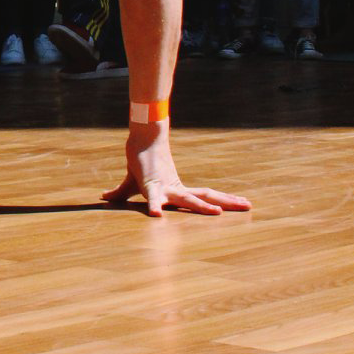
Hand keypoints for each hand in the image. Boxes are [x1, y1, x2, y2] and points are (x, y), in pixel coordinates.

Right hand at [103, 125, 252, 216]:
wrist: (140, 138)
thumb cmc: (139, 161)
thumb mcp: (132, 183)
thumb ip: (121, 194)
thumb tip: (103, 197)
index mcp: (178, 190)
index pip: (206, 196)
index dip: (224, 200)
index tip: (243, 202)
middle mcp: (177, 189)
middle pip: (207, 196)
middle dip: (228, 202)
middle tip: (249, 206)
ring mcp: (166, 187)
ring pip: (188, 199)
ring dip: (203, 206)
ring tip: (219, 214)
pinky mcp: (149, 185)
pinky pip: (153, 198)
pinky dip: (155, 206)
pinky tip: (157, 216)